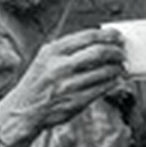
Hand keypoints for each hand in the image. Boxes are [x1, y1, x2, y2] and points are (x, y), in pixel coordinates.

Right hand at [0, 27, 126, 146]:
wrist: (24, 111)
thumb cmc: (37, 83)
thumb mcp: (45, 58)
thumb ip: (67, 48)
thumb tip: (97, 41)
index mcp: (53, 52)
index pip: (88, 36)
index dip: (107, 35)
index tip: (117, 36)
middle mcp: (60, 67)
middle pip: (100, 52)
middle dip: (116, 51)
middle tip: (121, 52)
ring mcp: (69, 85)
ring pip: (105, 72)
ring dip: (117, 68)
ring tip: (119, 67)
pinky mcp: (76, 101)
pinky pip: (103, 89)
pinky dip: (113, 82)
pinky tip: (114, 80)